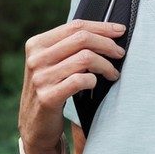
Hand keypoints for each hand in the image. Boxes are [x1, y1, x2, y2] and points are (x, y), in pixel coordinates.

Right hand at [18, 19, 125, 153]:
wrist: (34, 126)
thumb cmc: (51, 90)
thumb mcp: (52, 63)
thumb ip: (69, 46)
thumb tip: (106, 31)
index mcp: (36, 44)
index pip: (75, 26)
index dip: (101, 27)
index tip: (120, 31)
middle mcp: (36, 59)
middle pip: (81, 39)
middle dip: (107, 44)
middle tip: (120, 53)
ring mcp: (40, 78)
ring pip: (85, 58)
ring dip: (106, 65)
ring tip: (113, 73)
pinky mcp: (47, 97)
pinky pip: (80, 80)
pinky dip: (94, 80)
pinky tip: (96, 84)